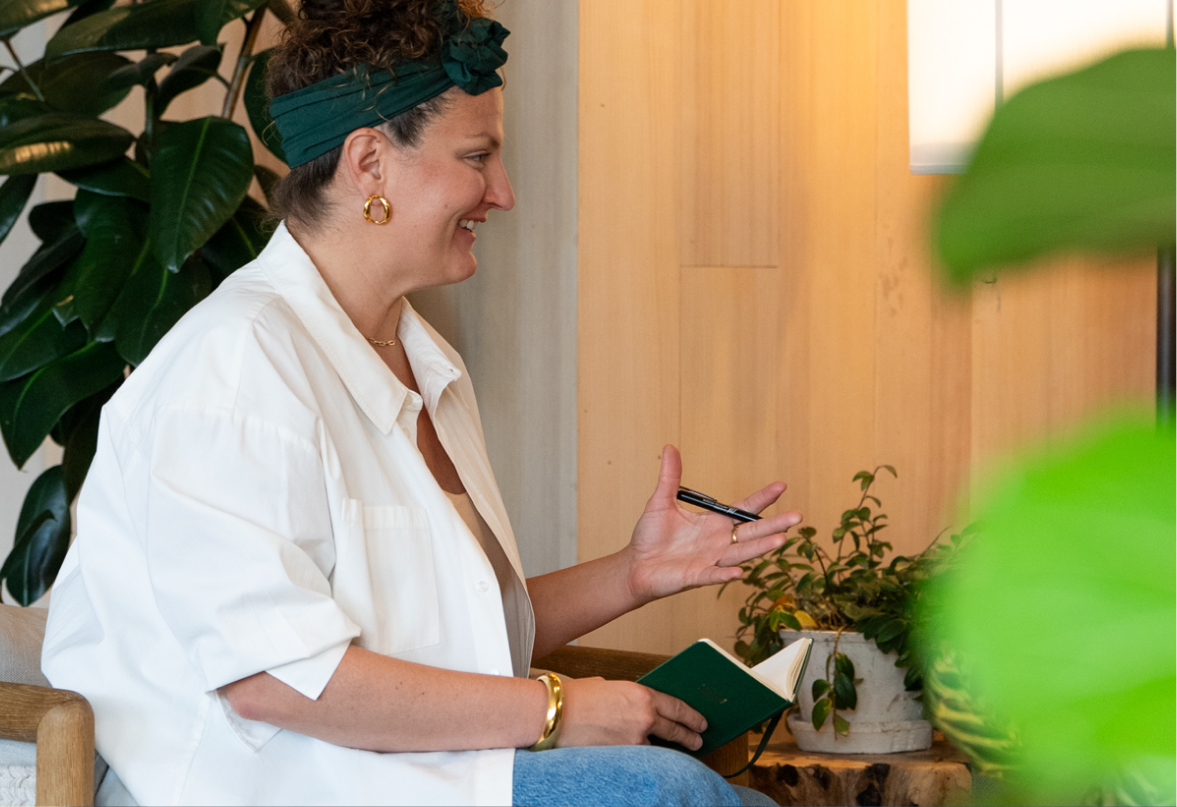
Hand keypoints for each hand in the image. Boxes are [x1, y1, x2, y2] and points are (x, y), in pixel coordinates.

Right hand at [557, 677, 706, 749]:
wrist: (555, 714)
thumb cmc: (575, 697)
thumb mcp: (610, 687)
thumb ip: (629, 698)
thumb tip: (638, 709)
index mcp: (642, 693)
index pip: (677, 706)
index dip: (692, 716)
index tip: (701, 722)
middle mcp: (643, 716)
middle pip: (675, 729)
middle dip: (689, 736)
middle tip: (697, 740)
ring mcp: (634, 738)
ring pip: (658, 747)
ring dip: (666, 750)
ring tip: (675, 754)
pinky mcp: (622, 755)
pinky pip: (640, 758)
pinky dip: (644, 758)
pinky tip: (647, 760)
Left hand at [623, 445, 801, 603]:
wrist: (635, 564)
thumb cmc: (650, 536)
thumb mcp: (661, 501)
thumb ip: (670, 477)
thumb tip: (670, 448)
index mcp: (713, 523)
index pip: (743, 509)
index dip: (762, 498)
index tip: (782, 486)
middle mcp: (718, 542)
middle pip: (751, 533)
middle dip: (774, 525)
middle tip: (797, 516)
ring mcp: (710, 560)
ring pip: (740, 553)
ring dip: (760, 548)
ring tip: (781, 540)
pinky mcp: (696, 576)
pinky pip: (713, 575)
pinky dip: (725, 574)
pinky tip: (739, 572)